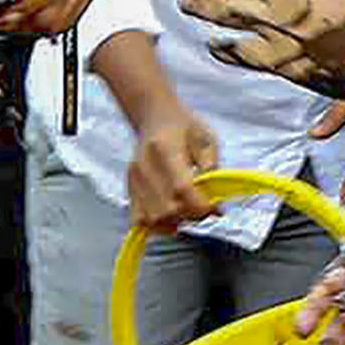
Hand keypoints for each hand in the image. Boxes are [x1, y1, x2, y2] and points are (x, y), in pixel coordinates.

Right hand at [124, 113, 225, 238]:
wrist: (155, 118)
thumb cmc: (185, 128)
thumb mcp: (206, 140)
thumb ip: (211, 168)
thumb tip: (214, 202)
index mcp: (164, 149)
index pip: (181, 188)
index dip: (201, 205)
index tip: (214, 208)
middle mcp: (144, 166)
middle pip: (166, 208)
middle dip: (189, 215)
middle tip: (202, 208)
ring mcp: (134, 180)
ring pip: (153, 219)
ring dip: (174, 222)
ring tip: (187, 211)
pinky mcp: (129, 189)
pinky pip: (139, 220)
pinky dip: (157, 226)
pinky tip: (171, 218)